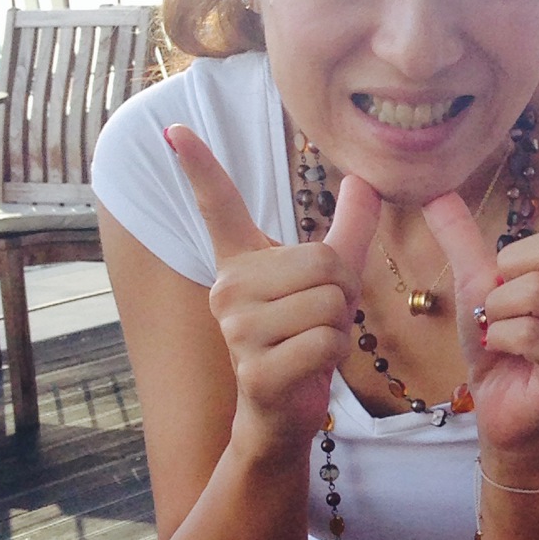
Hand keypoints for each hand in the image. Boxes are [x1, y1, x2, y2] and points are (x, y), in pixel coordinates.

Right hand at [166, 123, 380, 457]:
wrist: (281, 410)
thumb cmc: (304, 337)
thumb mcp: (330, 281)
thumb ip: (348, 231)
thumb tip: (365, 180)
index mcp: (240, 262)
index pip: (218, 205)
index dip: (199, 167)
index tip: (173, 128)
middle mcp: (228, 288)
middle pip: (326, 263)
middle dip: (343, 294)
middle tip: (319, 319)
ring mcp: (236, 329)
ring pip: (330, 303)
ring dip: (341, 328)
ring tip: (312, 343)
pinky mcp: (255, 367)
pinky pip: (326, 341)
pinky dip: (335, 355)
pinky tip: (310, 367)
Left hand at [424, 167, 538, 464]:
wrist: (494, 404)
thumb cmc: (496, 343)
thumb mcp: (475, 283)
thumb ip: (462, 238)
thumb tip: (435, 192)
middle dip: (508, 274)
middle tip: (502, 307)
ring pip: (538, 293)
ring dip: (500, 314)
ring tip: (505, 335)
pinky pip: (533, 333)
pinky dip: (503, 341)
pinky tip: (511, 357)